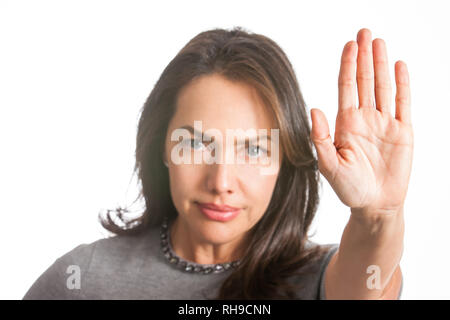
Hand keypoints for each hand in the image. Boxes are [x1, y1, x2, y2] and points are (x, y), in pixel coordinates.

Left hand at [310, 28, 413, 216]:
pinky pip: (403, 103)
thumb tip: (314, 108)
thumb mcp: (329, 165)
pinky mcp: (403, 131)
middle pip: (364, 81)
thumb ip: (320, 137)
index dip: (347, 65)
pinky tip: (398, 66)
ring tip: (378, 42)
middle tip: (363, 32)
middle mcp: (365, 118)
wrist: (375, 204)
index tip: (348, 45)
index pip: (346, 87)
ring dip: (381, 64)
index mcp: (346, 123)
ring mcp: (385, 123)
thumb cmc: (349, 188)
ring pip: (383, 87)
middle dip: (363, 56)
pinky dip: (401, 84)